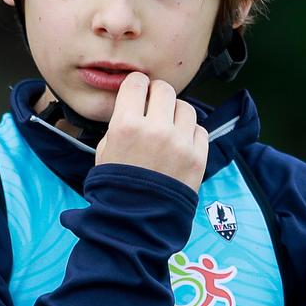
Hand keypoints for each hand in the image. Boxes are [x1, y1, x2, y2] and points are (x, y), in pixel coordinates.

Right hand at [94, 73, 208, 190]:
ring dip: (176, 113)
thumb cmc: (116, 187)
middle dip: (158, 96)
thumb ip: (120, 124)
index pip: (137, 83)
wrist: (136, 222)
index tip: (138, 92)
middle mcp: (156, 129)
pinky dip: (191, 133)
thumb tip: (135, 106)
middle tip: (154, 107)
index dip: (137, 86)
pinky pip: (200, 130)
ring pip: (185, 107)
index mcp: (126, 125)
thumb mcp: (105, 150)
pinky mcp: (198, 157)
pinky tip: (180, 144)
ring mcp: (180, 143)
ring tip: (168, 128)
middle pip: (164, 90)